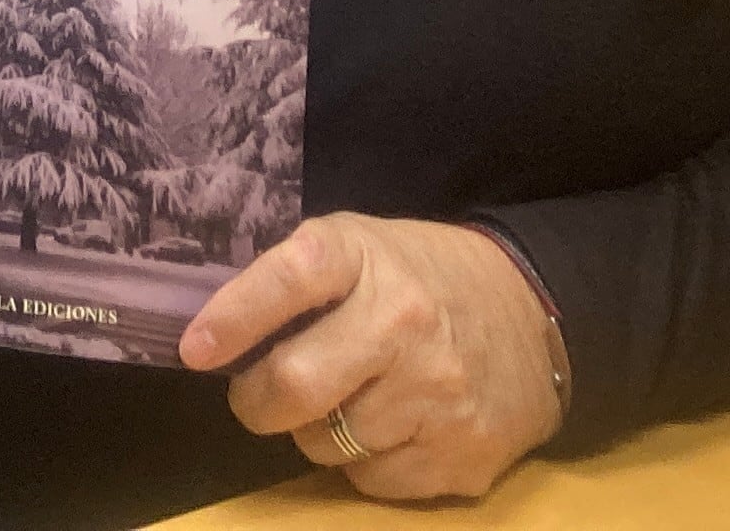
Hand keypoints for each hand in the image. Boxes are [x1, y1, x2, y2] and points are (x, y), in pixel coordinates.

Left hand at [182, 214, 565, 501]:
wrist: (535, 313)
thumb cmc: (421, 277)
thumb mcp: (360, 248)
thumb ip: (297, 280)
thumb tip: (213, 332)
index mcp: (365, 257)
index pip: (287, 279)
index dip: (233, 316)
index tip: (194, 350)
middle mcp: (403, 322)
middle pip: (296, 384)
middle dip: (254, 401)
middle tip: (255, 398)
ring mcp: (439, 393)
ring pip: (327, 443)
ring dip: (317, 431)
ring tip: (347, 400)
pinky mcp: (465, 453)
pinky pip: (374, 480)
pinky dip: (365, 463)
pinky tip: (391, 427)